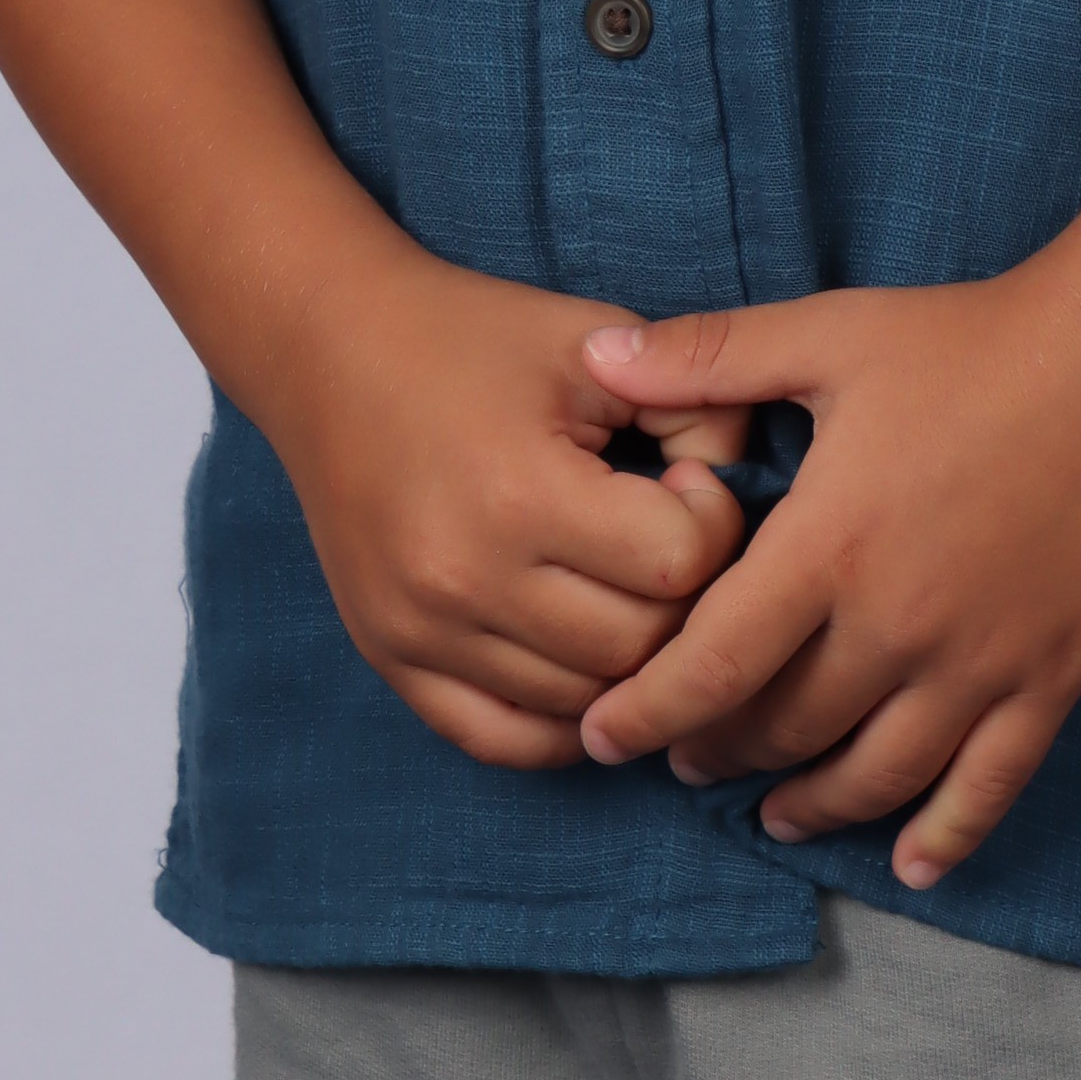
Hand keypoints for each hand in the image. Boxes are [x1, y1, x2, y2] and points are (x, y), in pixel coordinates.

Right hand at [262, 250, 747, 770]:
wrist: (330, 348)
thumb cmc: (476, 337)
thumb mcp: (594, 345)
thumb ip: (697, 407)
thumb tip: (749, 488)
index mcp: (521, 491)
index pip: (677, 563)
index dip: (714, 519)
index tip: (689, 478)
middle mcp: (466, 578)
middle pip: (639, 648)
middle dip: (684, 599)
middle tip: (670, 541)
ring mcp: (421, 632)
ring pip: (586, 707)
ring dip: (631, 661)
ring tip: (627, 587)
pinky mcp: (393, 658)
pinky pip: (508, 741)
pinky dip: (566, 720)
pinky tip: (585, 661)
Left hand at [576, 249, 1080, 886]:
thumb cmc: (968, 341)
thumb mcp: (827, 334)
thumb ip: (706, 356)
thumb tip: (595, 357)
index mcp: (830, 545)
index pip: (711, 665)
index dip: (647, 712)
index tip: (601, 737)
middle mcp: (898, 624)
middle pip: (785, 728)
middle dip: (720, 753)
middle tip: (683, 759)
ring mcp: (980, 662)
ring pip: (876, 774)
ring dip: (813, 804)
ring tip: (773, 812)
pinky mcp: (1052, 677)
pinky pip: (990, 784)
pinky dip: (945, 835)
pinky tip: (911, 862)